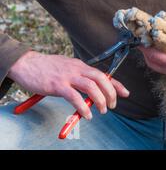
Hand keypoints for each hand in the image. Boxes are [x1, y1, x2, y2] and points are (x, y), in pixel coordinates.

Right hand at [7, 51, 129, 119]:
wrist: (26, 64)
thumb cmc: (47, 68)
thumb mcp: (67, 68)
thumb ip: (79, 78)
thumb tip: (90, 92)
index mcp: (81, 66)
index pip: (104, 74)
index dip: (117, 84)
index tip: (126, 93)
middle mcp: (78, 69)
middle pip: (101, 79)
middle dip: (111, 93)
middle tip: (112, 106)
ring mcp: (68, 77)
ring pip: (91, 87)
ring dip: (100, 100)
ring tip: (102, 111)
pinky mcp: (57, 85)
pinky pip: (75, 97)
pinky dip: (83, 107)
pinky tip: (86, 115)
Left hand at [138, 36, 165, 82]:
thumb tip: (157, 34)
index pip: (154, 56)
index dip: (145, 46)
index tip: (139, 36)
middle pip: (152, 63)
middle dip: (145, 50)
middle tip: (143, 37)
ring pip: (156, 66)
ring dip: (151, 54)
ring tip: (150, 41)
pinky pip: (163, 67)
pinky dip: (158, 58)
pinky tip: (159, 49)